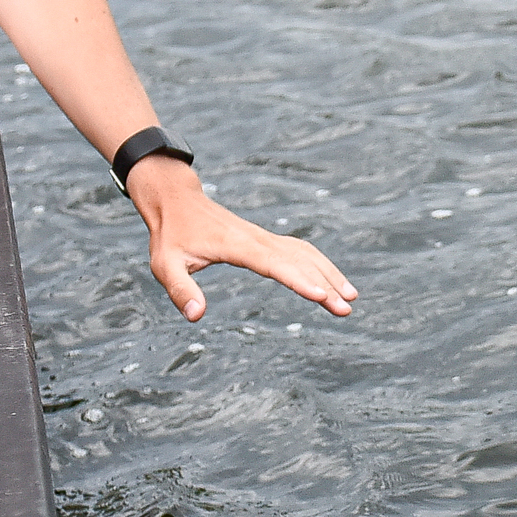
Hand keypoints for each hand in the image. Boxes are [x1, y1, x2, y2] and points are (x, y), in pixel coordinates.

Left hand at [129, 157, 355, 322]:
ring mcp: (264, 237)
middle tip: (346, 310)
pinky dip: (320, 264)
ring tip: (351, 298)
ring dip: (330, 273)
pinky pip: (300, 250)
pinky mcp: (266, 239)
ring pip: (305, 253)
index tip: (321, 296)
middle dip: (326, 284)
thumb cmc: (170, 235)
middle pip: (299, 261)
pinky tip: (333, 280)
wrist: (178, 200)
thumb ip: (181, 290)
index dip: (298, 280)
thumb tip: (196, 315)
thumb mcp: (165, 265)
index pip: (273, 264)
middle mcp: (257, 238)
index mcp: (236, 244)